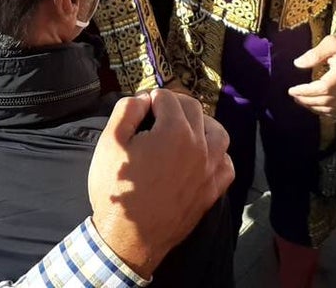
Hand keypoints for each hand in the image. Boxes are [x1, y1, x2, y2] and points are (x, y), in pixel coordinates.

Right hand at [89, 90, 234, 277]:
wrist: (129, 237)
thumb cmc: (116, 189)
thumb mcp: (109, 142)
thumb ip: (127, 110)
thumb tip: (144, 98)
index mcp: (175, 130)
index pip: (167, 97)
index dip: (151, 98)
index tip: (141, 107)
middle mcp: (199, 145)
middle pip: (194, 109)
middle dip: (175, 104)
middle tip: (158, 113)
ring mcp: (210, 169)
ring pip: (218, 132)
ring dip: (202, 125)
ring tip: (184, 129)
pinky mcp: (213, 190)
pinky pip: (226, 164)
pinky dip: (217, 155)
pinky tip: (202, 157)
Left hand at [289, 33, 335, 114]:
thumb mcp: (329, 43)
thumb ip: (314, 54)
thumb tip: (298, 63)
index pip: (324, 88)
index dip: (306, 91)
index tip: (292, 89)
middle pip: (325, 99)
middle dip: (306, 99)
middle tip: (293, 94)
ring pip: (328, 107)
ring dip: (311, 106)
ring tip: (298, 99)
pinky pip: (333, 110)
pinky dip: (320, 109)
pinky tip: (310, 104)